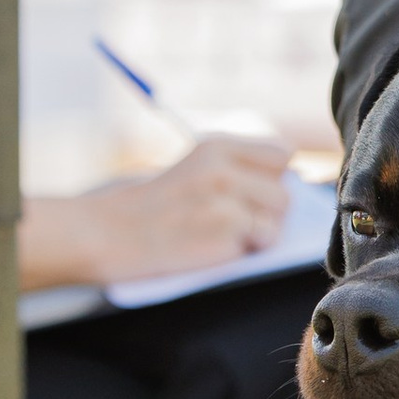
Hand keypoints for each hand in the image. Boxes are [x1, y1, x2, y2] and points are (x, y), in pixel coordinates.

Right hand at [66, 133, 291, 287]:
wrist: (109, 233)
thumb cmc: (153, 208)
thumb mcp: (194, 170)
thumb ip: (237, 171)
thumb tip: (289, 188)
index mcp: (217, 145)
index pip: (282, 155)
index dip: (274, 179)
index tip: (256, 195)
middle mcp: (224, 168)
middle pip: (285, 193)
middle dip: (268, 214)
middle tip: (235, 224)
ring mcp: (225, 199)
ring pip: (276, 221)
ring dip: (258, 236)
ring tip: (221, 236)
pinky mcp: (224, 231)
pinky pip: (258, 245)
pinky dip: (242, 253)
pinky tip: (211, 248)